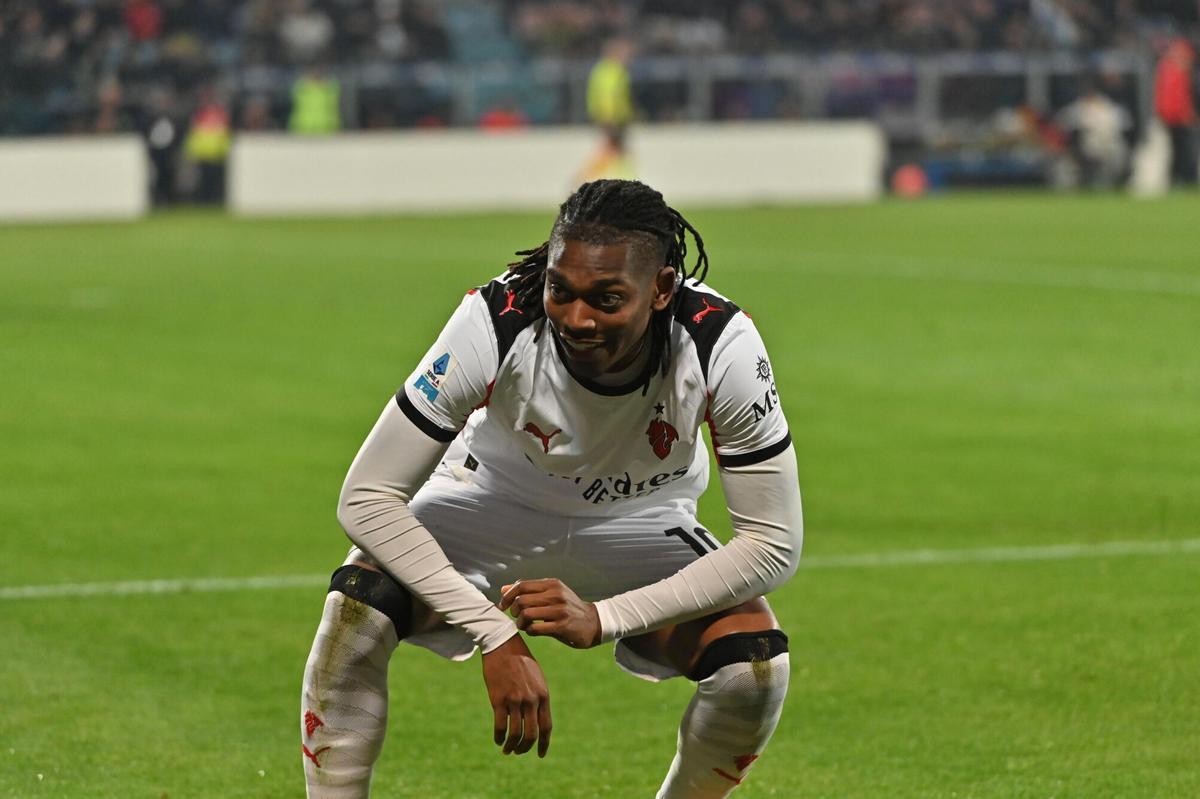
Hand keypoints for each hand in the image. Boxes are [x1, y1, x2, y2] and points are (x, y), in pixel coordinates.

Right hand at [480, 633, 551, 757]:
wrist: (503, 645)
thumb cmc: (520, 660)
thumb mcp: (536, 678)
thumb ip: (538, 697)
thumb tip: (536, 718)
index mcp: (543, 695)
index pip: (546, 727)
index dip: (543, 744)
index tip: (540, 754)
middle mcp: (531, 700)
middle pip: (531, 734)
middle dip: (525, 748)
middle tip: (518, 752)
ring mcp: (515, 700)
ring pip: (515, 733)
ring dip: (511, 745)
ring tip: (507, 749)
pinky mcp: (499, 699)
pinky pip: (500, 726)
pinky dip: (499, 736)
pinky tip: (497, 739)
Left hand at [498, 578, 602, 649]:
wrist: (593, 622)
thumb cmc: (567, 608)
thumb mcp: (551, 594)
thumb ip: (528, 591)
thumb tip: (503, 589)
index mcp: (552, 584)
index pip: (521, 585)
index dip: (507, 596)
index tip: (502, 606)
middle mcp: (556, 594)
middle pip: (521, 600)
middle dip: (514, 611)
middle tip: (518, 617)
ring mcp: (559, 610)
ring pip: (526, 614)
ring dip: (520, 623)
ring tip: (524, 625)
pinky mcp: (562, 626)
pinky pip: (535, 629)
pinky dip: (529, 631)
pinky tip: (533, 630)